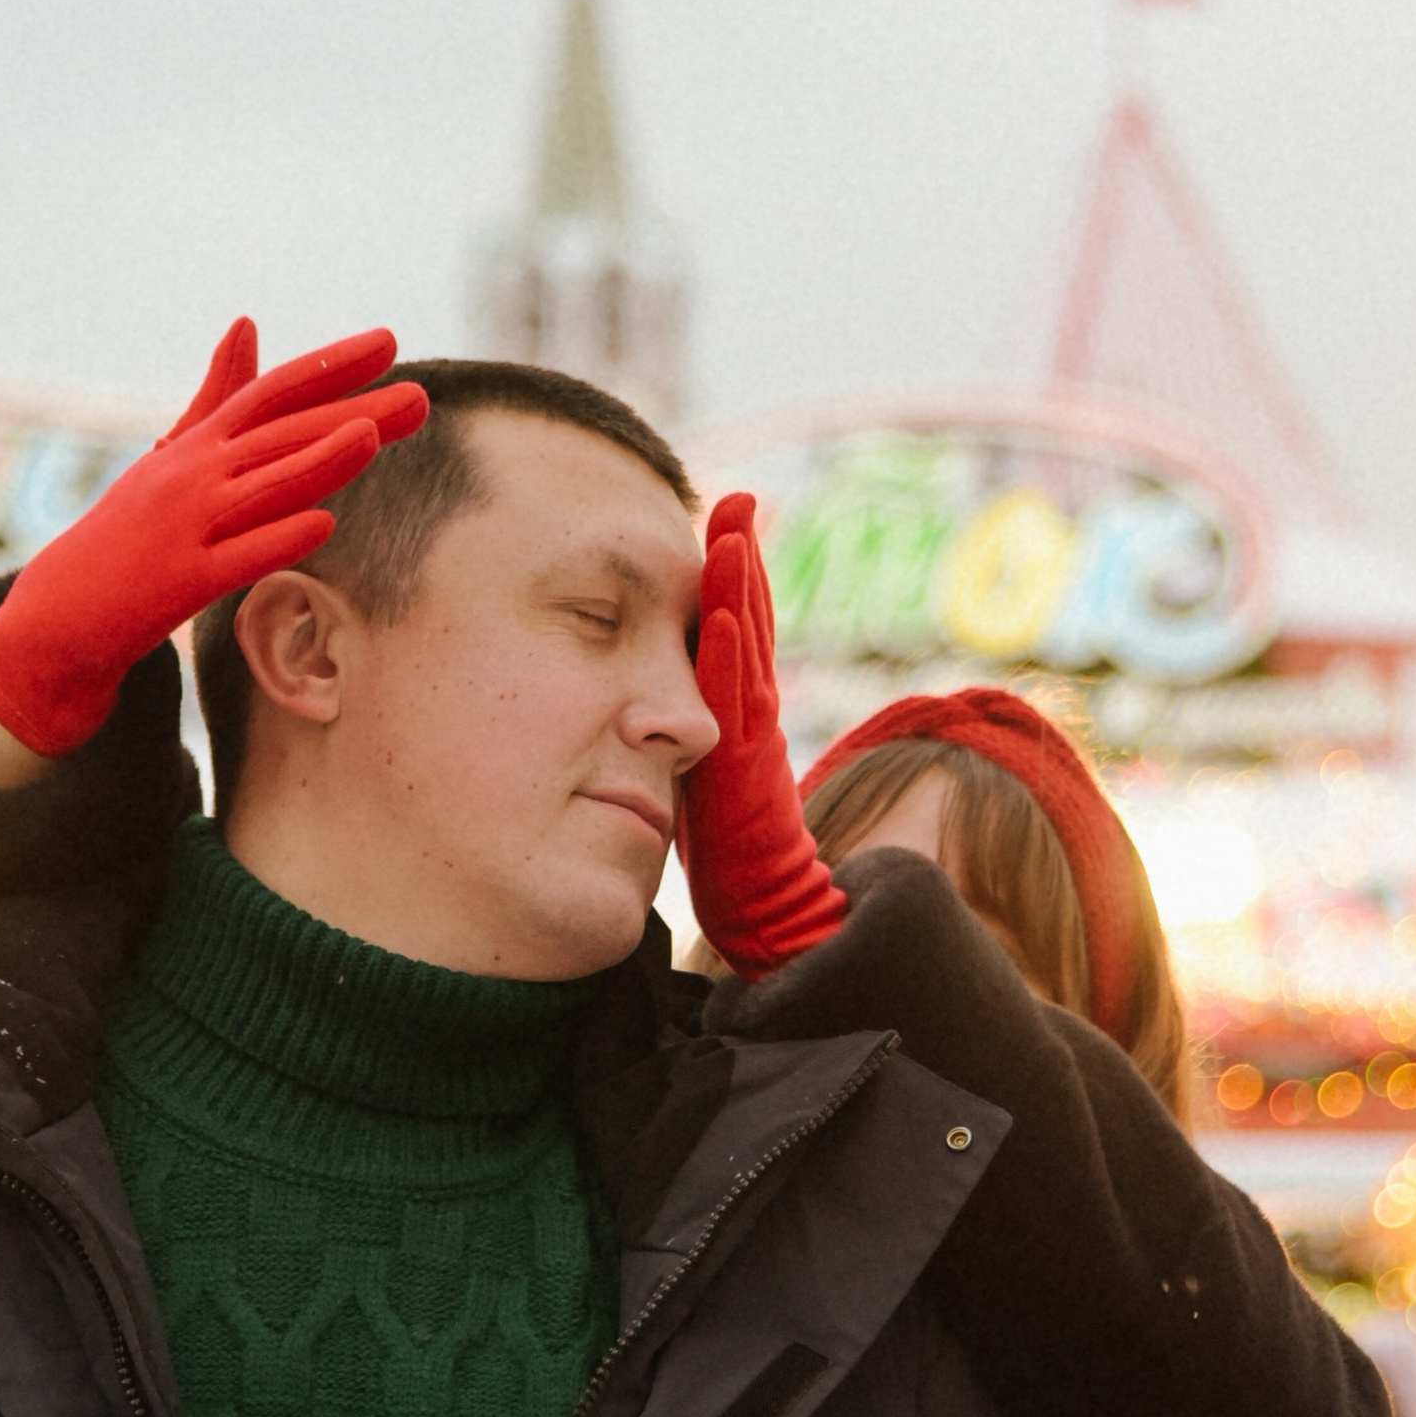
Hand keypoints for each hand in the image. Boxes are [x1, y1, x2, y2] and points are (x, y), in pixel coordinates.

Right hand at [0, 321, 427, 756]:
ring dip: (318, 461)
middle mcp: (191, 477)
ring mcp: (183, 529)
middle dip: (351, 412)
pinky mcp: (176, 585)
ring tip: (373, 435)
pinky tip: (321, 525)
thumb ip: (217, 395)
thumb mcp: (172, 456)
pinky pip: (235, 562)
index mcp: (198, 445)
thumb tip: (247, 323)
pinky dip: (275, 540)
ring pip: (261, 489)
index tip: (389, 343)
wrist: (60, 614)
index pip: (271, 394)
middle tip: (420, 396)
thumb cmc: (130, 533)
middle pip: (280, 436)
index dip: (329, 367)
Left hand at [681, 495, 846, 975]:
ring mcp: (754, 747)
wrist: (768, 916)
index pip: (732, 628)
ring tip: (729, 539)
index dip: (729, 573)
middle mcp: (751, 718)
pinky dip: (731, 665)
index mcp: (734, 711)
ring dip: (740, 596)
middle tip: (734, 500)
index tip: (723, 513)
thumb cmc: (731, 851)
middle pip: (748, 625)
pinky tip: (720, 625)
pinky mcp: (749, 782)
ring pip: (747, 658)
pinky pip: (739, 714)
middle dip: (740, 562)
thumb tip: (648, 695)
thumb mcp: (697, 772)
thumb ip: (682, 729)